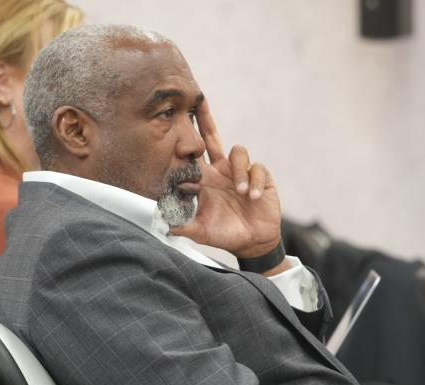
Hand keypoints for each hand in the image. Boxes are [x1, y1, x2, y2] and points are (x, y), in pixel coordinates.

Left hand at [170, 99, 281, 259]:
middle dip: (205, 119)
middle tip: (198, 101)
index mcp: (205, 180)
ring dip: (239, 170)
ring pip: (238, 151)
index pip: (192, 155)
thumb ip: (184, 227)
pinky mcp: (260, 177)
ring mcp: (241, 172)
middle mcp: (221, 170)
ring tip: (240, 193)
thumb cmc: (224, 234)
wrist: (253, 242)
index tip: (176, 122)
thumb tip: (164, 225)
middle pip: (211, 138)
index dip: (185, 139)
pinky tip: (252, 197)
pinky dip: (254, 182)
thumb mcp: (201, 232)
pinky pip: (256, 168)